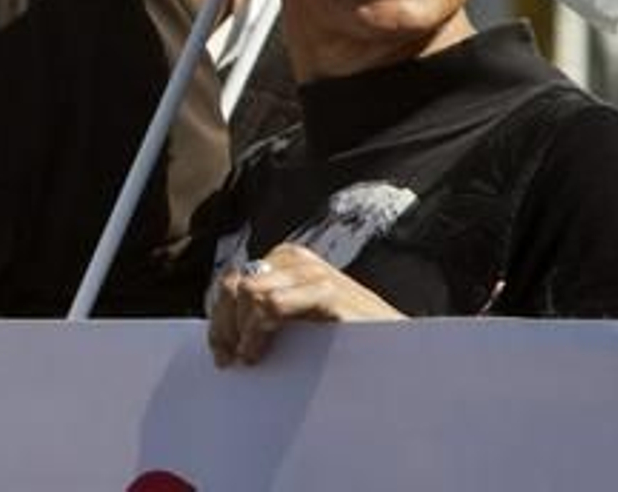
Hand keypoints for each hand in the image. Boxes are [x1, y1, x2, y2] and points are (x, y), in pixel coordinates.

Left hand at [207, 243, 401, 367]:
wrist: (397, 350)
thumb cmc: (344, 339)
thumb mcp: (299, 317)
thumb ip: (267, 312)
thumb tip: (223, 331)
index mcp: (286, 260)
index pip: (233, 280)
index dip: (220, 317)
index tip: (220, 353)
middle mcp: (296, 259)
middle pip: (235, 285)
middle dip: (223, 324)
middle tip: (225, 359)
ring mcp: (313, 273)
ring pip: (248, 293)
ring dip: (237, 330)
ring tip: (246, 358)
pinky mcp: (327, 293)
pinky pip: (272, 306)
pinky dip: (255, 332)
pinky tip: (256, 353)